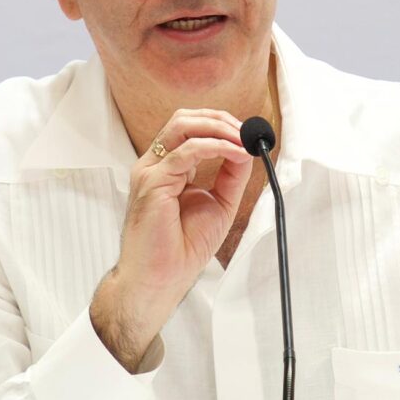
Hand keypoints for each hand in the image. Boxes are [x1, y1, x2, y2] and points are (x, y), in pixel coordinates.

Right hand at [90, 109, 253, 369]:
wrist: (159, 280)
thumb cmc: (181, 249)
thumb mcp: (218, 203)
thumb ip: (230, 175)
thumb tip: (247, 148)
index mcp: (166, 169)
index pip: (189, 129)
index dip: (221, 125)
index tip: (249, 133)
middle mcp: (154, 165)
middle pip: (184, 119)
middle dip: (221, 119)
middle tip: (248, 131)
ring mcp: (149, 172)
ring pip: (182, 126)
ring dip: (219, 128)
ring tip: (244, 139)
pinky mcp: (152, 183)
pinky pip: (186, 152)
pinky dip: (215, 146)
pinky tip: (235, 152)